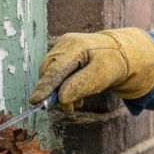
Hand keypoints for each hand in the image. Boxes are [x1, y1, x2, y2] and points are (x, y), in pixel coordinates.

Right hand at [29, 28, 153, 111]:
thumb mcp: (102, 75)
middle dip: (56, 93)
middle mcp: (65, 45)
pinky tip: (76, 95)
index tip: (36, 101)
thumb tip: (61, 98)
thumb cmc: (111, 63)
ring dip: (61, 92)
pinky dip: (63, 87)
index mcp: (76, 46)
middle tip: (71, 108)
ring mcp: (61, 49)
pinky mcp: (61, 55)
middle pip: (50, 72)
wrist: (117, 51)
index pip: (56, 69)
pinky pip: (56, 74)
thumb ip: (82, 85)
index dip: (45, 86)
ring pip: (52, 75)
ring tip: (78, 102)